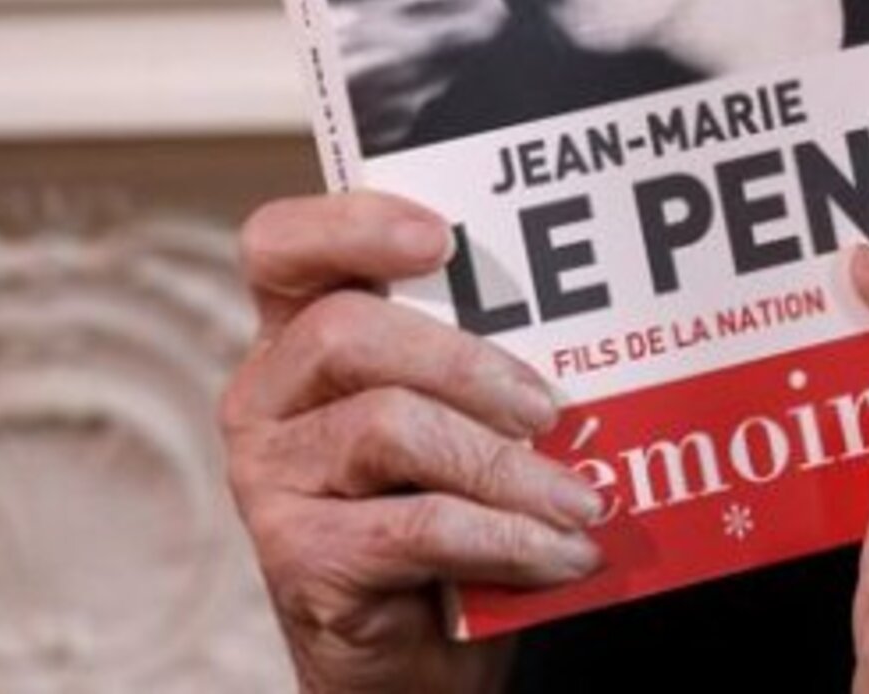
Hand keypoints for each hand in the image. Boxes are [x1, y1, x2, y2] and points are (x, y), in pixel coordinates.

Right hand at [219, 191, 604, 693]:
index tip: (441, 236)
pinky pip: (412, 527)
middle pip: (347, 332)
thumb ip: (488, 357)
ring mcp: (271, 477)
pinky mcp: (296, 556)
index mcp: (301, 333)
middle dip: (467, 362)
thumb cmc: (448, 502)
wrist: (414, 644)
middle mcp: (268, 396)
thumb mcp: (467, 415)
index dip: (351, 224)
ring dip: (505, 465)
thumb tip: (600, 327)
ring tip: (582, 500)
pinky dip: (504, 537)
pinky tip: (563, 552)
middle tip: (551, 408)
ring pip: (388, 428)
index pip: (282, 246)